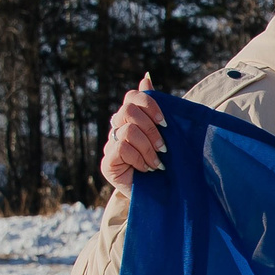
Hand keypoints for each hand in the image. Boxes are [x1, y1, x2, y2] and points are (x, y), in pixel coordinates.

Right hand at [101, 76, 161, 192]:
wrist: (161, 196)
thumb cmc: (167, 164)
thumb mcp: (168, 135)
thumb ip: (158, 108)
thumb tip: (146, 77)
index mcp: (132, 118)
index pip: (132, 97)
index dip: (149, 104)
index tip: (166, 122)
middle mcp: (117, 128)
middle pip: (128, 110)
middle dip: (151, 128)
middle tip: (164, 147)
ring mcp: (110, 144)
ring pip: (128, 130)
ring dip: (148, 148)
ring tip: (157, 162)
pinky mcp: (107, 162)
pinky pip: (121, 148)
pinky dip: (139, 158)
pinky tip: (146, 170)